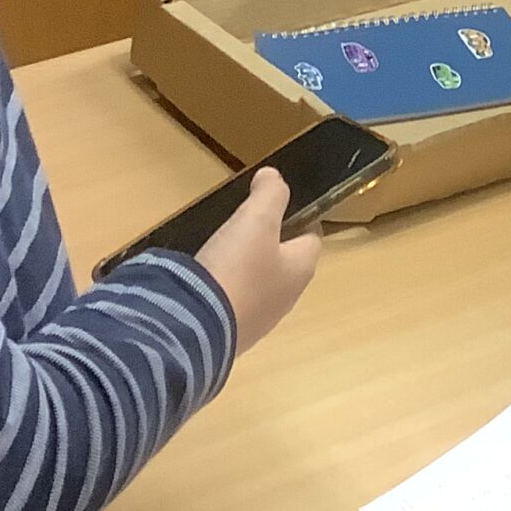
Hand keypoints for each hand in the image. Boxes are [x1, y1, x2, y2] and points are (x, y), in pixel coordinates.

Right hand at [193, 168, 321, 353]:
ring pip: (261, 283)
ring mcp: (261, 319)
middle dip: (270, 242)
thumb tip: (273, 177)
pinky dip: (226, 287)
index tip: (276, 204)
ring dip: (247, 266)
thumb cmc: (236, 268)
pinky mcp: (234, 333)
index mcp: (302, 269)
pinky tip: (207, 279)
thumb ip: (270, 194)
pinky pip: (236, 302)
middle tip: (244, 223)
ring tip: (222, 248)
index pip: (311, 237)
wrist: (198, 328)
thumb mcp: (256, 219)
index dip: (298, 217)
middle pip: (286, 261)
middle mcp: (288, 297)